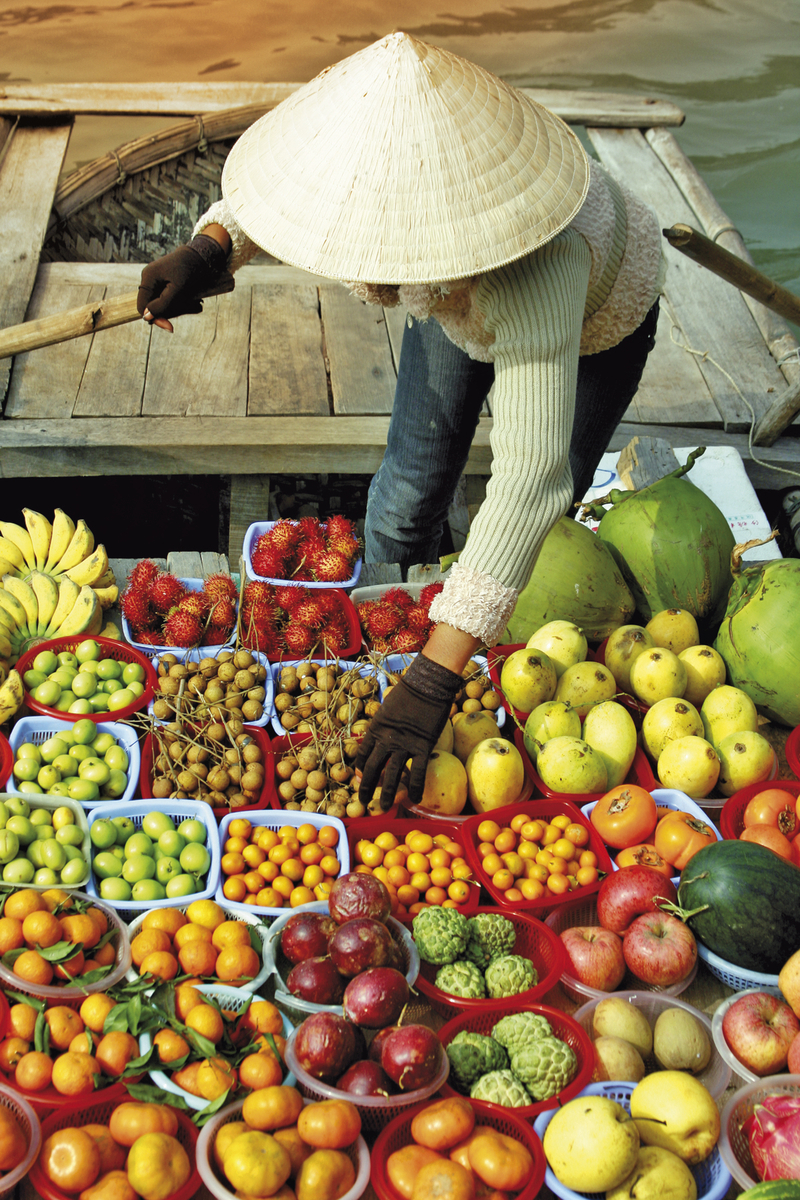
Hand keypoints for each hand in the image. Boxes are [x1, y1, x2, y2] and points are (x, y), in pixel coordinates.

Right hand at [137, 235, 226, 329]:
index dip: (154, 318)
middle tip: (193, 308)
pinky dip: (183, 303)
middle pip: (153, 306)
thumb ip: (162, 304)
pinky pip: (170, 299)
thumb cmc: (191, 270)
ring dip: (180, 308)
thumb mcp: (178, 290)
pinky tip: (196, 302)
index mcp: (148, 278)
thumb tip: (146, 317)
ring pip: (164, 304)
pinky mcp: (166, 283)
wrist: (203, 256)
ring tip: (197, 304)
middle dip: (172, 311)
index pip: (142, 306)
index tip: (170, 327)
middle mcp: (150, 279)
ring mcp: (157, 281)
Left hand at [356, 655, 462, 809]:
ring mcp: (404, 745)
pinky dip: (416, 787)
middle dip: (366, 787)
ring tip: (384, 807)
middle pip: (372, 769)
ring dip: (387, 793)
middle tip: (363, 802)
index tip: (358, 780)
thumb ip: (382, 726)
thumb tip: (380, 738)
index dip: (359, 771)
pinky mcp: (423, 747)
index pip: (362, 755)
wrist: (427, 685)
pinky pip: (418, 772)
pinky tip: (415, 799)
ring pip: (392, 775)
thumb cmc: (407, 693)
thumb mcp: (386, 709)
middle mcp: (386, 739)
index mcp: (375, 729)